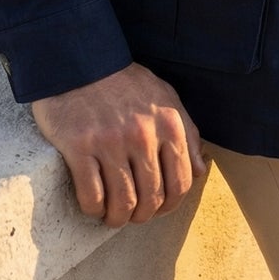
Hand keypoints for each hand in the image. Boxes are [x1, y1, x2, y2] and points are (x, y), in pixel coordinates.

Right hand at [30, 63, 207, 226]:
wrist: (80, 61)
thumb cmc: (124, 82)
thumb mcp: (165, 97)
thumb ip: (186, 133)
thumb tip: (200, 170)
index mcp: (169, 124)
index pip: (181, 183)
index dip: (170, 205)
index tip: (157, 209)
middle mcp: (143, 135)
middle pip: (151, 198)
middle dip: (143, 216)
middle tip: (132, 215)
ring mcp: (110, 142)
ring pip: (122, 203)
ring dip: (118, 218)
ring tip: (112, 216)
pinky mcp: (79, 147)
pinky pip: (92, 195)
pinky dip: (94, 209)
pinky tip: (93, 206)